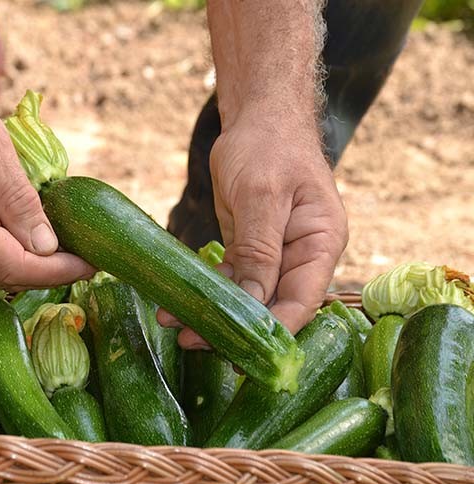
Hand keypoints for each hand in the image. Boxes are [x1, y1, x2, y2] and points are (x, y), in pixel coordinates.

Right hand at [0, 68, 94, 290]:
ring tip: (65, 249)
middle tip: (85, 258)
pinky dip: (7, 250)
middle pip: (2, 275)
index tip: (91, 264)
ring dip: (27, 264)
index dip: (56, 272)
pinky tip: (29, 234)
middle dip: (47, 273)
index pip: (14, 266)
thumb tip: (46, 247)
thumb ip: (20, 202)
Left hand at [161, 113, 347, 345]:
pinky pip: (230, 278)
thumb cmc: (269, 147)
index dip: (275, 331)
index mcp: (321, 243)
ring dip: (213, 312)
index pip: (302, 300)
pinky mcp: (250, 248)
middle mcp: (301, 255)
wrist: (257, 118)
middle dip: (235, 328)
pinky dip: (206, 291)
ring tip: (174, 326)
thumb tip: (253, 302)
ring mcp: (275, 254)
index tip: (244, 354)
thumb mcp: (262, 195)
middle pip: (272, 305)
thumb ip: (259, 249)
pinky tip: (177, 304)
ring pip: (246, 296)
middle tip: (194, 342)